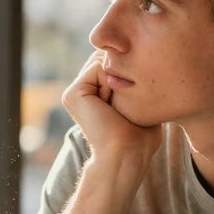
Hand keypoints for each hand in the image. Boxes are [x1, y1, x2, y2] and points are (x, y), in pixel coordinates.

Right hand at [61, 52, 161, 172]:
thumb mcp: (141, 103)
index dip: (131, 76)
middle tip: (123, 108)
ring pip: (103, 61)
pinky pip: (97, 67)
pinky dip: (111, 83)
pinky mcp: (72, 94)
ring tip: (116, 108)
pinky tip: (108, 106)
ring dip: (118, 80)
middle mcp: (83, 92)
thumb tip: (135, 59)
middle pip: (108, 60)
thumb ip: (135, 81)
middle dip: (123, 76)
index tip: (132, 106)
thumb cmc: (141, 136)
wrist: (127, 153)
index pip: (116, 65)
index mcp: (95, 94)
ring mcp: (75, 92)